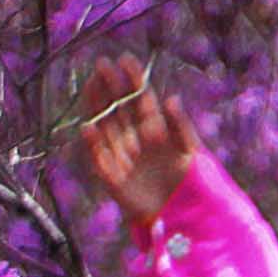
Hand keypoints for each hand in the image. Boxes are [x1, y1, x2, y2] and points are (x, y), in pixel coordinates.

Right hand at [72, 55, 196, 224]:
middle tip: (101, 64)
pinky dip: (92, 144)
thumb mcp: (190, 151)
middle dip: (110, 87)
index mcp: (155, 130)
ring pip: (106, 126)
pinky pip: (99, 157)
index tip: (124, 60)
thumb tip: (171, 98)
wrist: (177, 216)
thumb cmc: (187, 183)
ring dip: (97, 107)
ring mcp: (122, 156)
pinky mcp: (111, 178)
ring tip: (89, 85)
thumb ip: (181, 125)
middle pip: (119, 109)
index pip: (140, 100)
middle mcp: (135, 139)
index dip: (132, 80)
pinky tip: (87, 128)